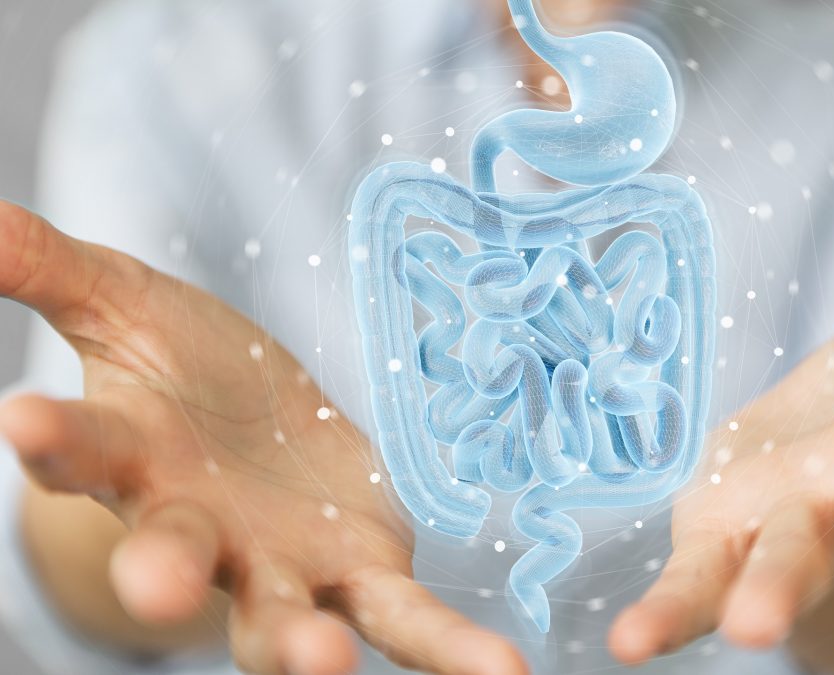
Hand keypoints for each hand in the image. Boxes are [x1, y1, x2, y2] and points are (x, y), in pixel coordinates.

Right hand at [0, 201, 526, 674]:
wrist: (260, 422)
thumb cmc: (182, 368)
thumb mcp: (122, 305)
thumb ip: (51, 270)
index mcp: (134, 456)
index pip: (83, 447)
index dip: (56, 437)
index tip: (21, 418)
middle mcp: (198, 527)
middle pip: (173, 553)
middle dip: (163, 571)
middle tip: (155, 586)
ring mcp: (280, 563)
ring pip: (280, 615)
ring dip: (297, 643)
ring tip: (321, 661)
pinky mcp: (362, 571)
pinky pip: (404, 617)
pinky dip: (448, 649)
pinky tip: (501, 674)